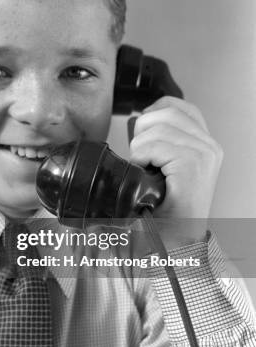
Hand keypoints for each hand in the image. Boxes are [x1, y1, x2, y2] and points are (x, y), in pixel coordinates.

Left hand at [129, 97, 222, 222]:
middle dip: (143, 130)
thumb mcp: (167, 167)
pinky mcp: (193, 163)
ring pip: (157, 128)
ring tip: (143, 168)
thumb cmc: (168, 209)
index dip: (154, 110)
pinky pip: (154, 145)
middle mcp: (209, 146)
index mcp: (205, 144)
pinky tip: (145, 174)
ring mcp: (204, 153)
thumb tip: (137, 119)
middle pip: (166, 111)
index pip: (179, 106)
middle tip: (140, 155)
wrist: (177, 240)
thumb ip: (162, 142)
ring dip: (140, 148)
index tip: (142, 131)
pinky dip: (141, 157)